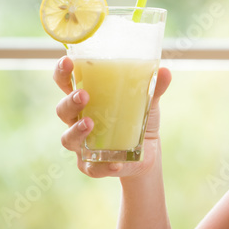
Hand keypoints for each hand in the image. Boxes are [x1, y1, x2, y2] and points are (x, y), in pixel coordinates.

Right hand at [53, 55, 172, 178]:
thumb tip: (166, 71)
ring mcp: (82, 145)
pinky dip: (103, 166)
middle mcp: (77, 121)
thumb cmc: (137, 119)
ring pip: (68, 139)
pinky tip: (115, 163)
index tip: (67, 61)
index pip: (66, 83)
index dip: (62, 72)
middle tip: (83, 95)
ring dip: (77, 131)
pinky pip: (92, 168)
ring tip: (90, 124)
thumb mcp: (147, 102)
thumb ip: (153, 88)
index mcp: (87, 100)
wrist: (147, 154)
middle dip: (70, 102)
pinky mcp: (92, 166)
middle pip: (62, 110)